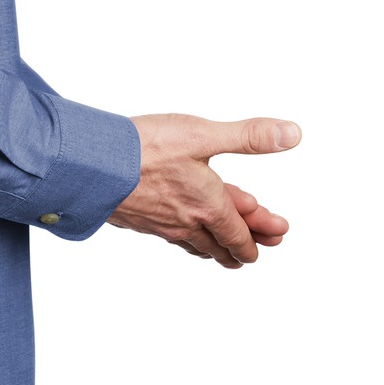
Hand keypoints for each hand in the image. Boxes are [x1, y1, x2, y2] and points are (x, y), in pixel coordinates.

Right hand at [106, 115, 299, 267]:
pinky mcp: (138, 220)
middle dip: (241, 248)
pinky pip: (170, 237)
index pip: (240, 235)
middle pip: (220, 247)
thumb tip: (292, 134)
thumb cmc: (146, 149)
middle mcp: (186, 223)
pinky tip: (178, 230)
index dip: (259, 239)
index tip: (275, 237)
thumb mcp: (204, 135)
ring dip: (213, 248)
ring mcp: (160, 225)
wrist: (91, 165)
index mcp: (208, 206)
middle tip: (255, 251)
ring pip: (194, 246)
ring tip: (220, 250)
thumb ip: (249, 136)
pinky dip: (185, 237)